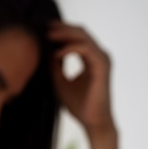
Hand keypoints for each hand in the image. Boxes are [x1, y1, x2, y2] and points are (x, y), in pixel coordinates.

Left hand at [49, 21, 115, 136]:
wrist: (92, 121)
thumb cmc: (79, 105)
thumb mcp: (60, 81)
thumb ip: (55, 66)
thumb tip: (47, 51)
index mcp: (91, 58)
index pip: (77, 37)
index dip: (62, 30)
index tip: (45, 29)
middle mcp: (99, 56)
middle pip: (81, 32)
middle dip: (62, 28)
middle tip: (45, 27)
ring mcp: (102, 60)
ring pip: (83, 37)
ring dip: (65, 34)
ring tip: (48, 35)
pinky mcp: (102, 66)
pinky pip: (85, 49)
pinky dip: (70, 48)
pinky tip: (56, 53)